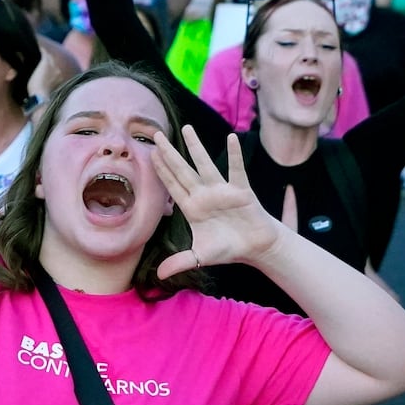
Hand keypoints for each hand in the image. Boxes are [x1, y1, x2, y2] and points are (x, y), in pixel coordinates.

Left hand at [151, 129, 290, 277]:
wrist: (254, 248)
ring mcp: (221, 191)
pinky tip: (231, 139)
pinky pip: (236, 170)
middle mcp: (204, 195)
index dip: (161, 171)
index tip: (150, 154)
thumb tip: (159, 276)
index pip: (173, 185)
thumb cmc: (227, 247)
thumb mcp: (200, 256)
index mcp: (192, 208)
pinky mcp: (240, 191)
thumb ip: (180, 262)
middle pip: (182, 170)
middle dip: (170, 153)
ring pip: (204, 165)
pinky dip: (234, 155)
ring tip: (186, 128)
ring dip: (195, 147)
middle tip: (157, 134)